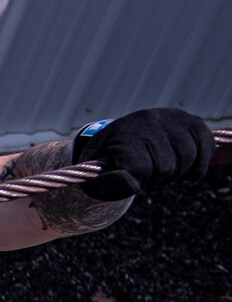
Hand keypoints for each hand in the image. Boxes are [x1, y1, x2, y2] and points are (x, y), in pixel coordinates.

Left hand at [73, 108, 213, 201]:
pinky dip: (200, 164)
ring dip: (178, 173)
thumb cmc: (108, 156)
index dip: (136, 183)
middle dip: (156, 179)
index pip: (139, 168)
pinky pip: (205, 145)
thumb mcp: (96, 168)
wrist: (124, 132)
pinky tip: (190, 175)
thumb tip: (128, 182)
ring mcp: (173, 118)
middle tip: (148, 177)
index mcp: (123, 131)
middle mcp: (149, 119)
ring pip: (187, 157)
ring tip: (164, 174)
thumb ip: (103, 181)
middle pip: (166, 167)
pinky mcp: (191, 121)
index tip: (131, 180)